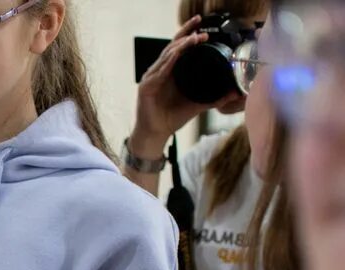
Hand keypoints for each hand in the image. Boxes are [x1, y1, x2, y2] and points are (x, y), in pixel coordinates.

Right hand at [131, 16, 241, 156]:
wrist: (157, 134)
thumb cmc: (172, 118)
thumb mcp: (197, 104)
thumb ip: (214, 98)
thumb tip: (234, 93)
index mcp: (171, 73)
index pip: (179, 50)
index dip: (189, 38)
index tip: (204, 31)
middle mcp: (160, 72)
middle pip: (172, 47)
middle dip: (185, 34)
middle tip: (199, 25)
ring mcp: (151, 78)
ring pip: (166, 56)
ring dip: (179, 46)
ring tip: (193, 38)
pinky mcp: (145, 87)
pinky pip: (158, 71)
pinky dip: (168, 62)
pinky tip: (177, 55)